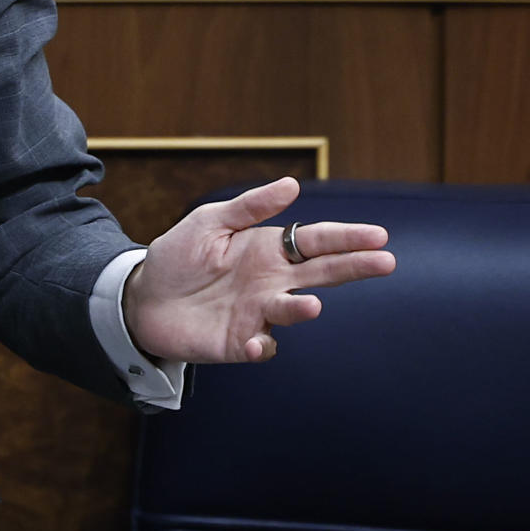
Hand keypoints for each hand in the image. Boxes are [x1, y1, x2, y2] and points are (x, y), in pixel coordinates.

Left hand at [122, 177, 394, 363]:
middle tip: (386, 262)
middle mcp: (272, 282)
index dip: (347, 238)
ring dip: (302, 309)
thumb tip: (292, 184)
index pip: (316, 241)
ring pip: (292, 310)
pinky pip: (261, 346)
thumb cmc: (179, 256)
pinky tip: (256, 341)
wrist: (143, 298)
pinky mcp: (241, 342)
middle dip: (354, 267)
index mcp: (268, 249)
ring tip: (312, 304)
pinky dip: (263, 346)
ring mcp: (260, 313)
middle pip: (321, 273)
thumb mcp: (210, 221)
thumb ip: (250, 207)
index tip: (378, 236)